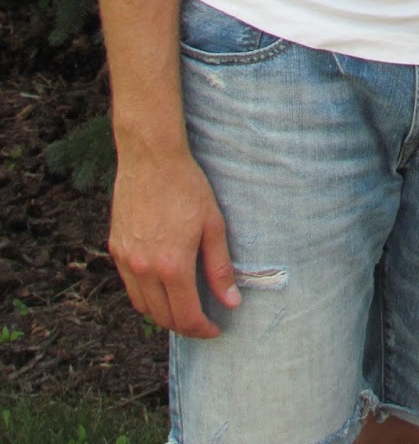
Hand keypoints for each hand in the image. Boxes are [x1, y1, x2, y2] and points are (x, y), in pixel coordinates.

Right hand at [108, 148, 239, 337]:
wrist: (151, 159)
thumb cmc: (187, 187)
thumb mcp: (213, 225)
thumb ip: (220, 268)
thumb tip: (231, 302)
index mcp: (172, 266)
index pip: (186, 316)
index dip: (202, 329)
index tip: (215, 329)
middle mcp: (144, 269)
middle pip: (162, 317)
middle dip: (184, 326)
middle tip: (201, 321)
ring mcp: (126, 260)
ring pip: (142, 306)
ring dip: (162, 314)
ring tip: (182, 308)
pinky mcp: (115, 249)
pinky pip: (130, 285)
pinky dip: (145, 295)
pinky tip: (161, 286)